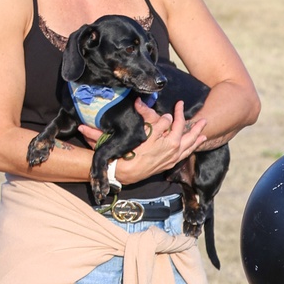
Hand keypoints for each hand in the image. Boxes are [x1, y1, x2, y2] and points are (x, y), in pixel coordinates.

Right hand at [79, 99, 207, 183]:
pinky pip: (187, 150)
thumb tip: (80, 127)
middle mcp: (165, 146)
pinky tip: (202, 138)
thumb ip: (95, 134)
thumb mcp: (109, 145)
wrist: (126, 177)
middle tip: (183, 105)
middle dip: (183, 116)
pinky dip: (195, 143)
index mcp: (153, 138)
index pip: (164, 121)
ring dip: (196, 130)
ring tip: (203, 122)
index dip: (164, 115)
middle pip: (179, 127)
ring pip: (188, 139)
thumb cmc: (120, 160)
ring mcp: (171, 155)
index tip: (165, 109)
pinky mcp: (172, 161)